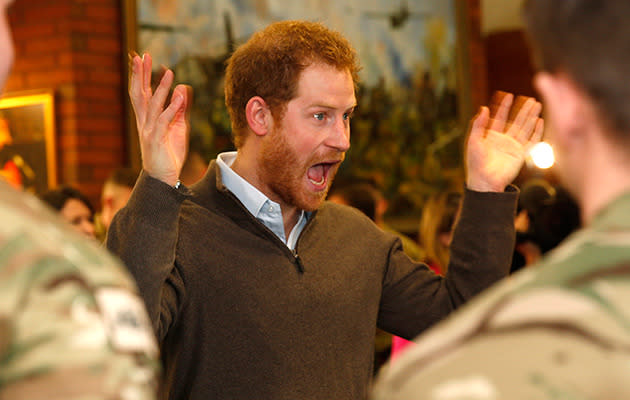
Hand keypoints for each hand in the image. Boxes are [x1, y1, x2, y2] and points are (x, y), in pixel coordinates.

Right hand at [129, 53, 190, 185]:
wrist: (165, 178)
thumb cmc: (169, 153)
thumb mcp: (177, 127)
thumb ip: (179, 109)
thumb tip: (183, 89)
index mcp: (146, 119)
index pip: (141, 92)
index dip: (141, 75)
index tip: (142, 57)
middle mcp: (144, 122)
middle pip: (139, 94)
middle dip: (140, 75)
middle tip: (142, 56)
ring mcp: (148, 131)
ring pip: (153, 105)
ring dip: (161, 88)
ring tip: (169, 72)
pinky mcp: (156, 140)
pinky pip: (164, 121)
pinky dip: (171, 108)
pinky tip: (179, 96)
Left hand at [466, 91, 543, 191]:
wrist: (484, 182)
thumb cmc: (475, 164)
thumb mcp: (473, 141)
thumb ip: (478, 125)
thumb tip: (483, 107)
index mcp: (491, 136)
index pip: (499, 118)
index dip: (503, 107)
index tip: (508, 95)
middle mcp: (504, 140)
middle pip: (516, 121)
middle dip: (522, 110)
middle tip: (529, 98)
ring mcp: (513, 147)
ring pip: (525, 128)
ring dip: (531, 117)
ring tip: (537, 104)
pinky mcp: (521, 155)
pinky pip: (532, 141)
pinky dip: (537, 131)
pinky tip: (540, 121)